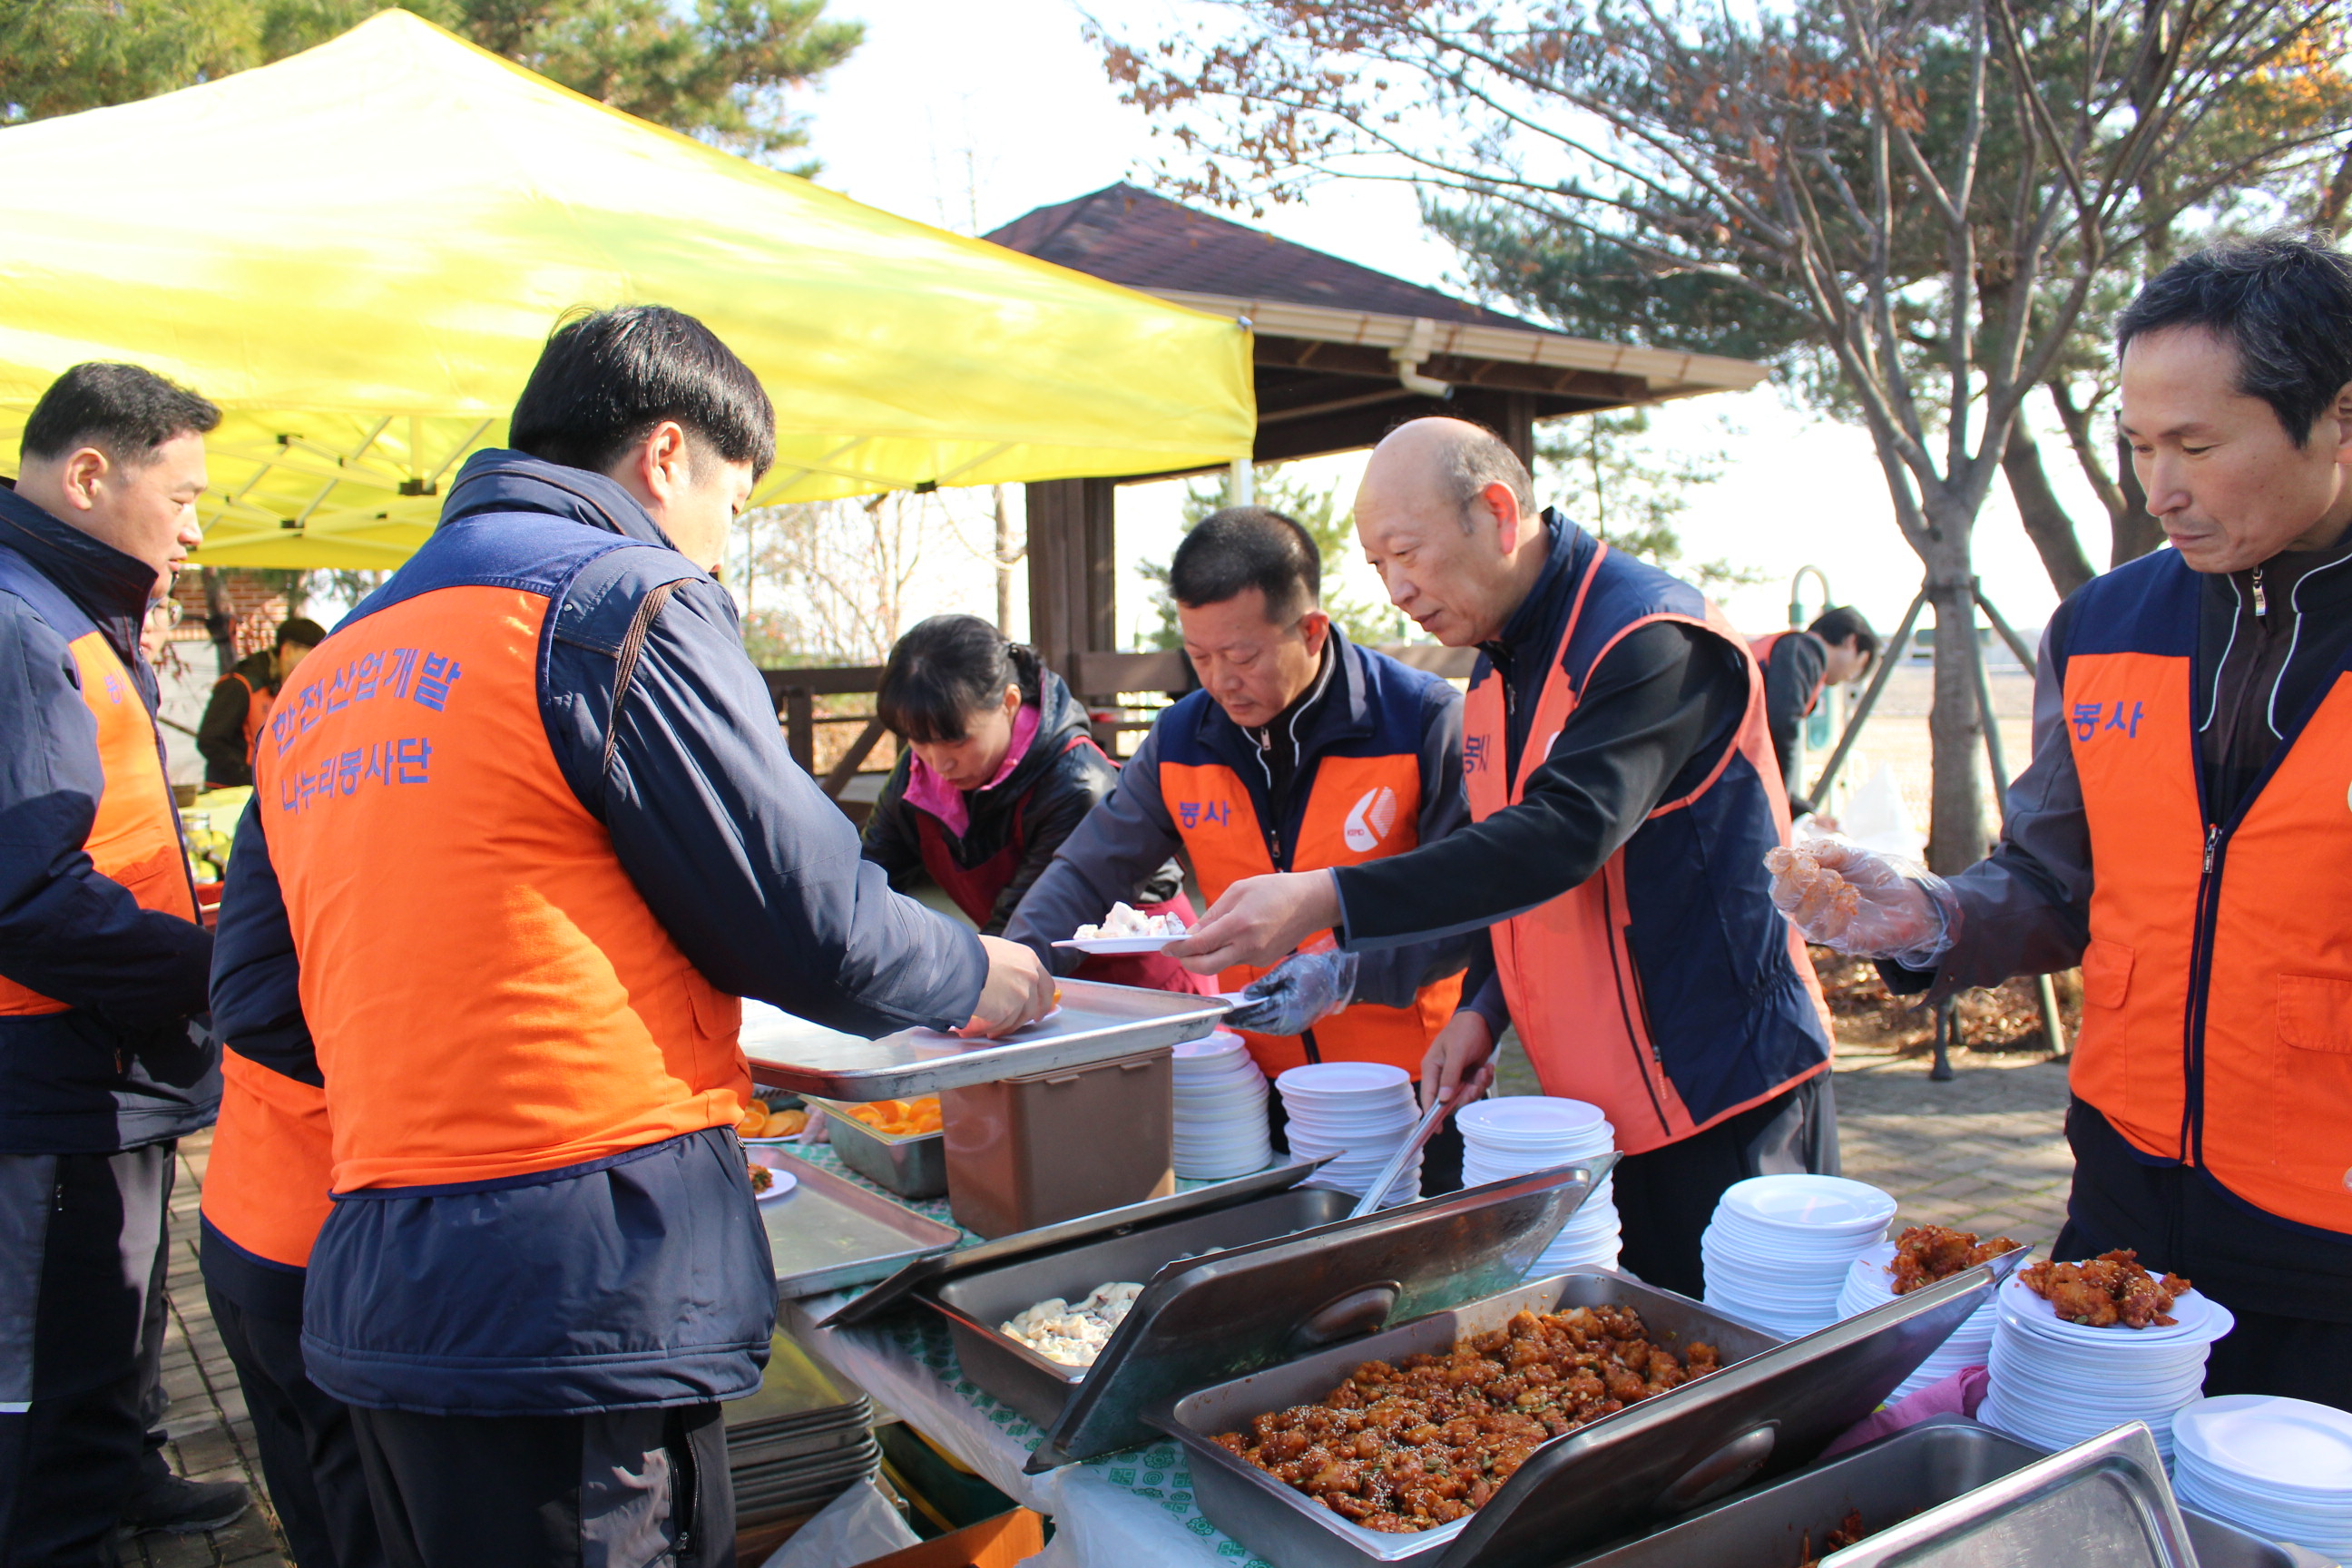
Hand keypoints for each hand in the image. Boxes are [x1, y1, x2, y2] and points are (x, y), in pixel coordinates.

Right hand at [966, 935, 1057, 1036]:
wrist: (958, 960)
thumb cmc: (970, 950)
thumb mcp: (996, 950)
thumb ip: (1008, 966)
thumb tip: (1003, 980)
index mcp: (1029, 959)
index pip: (1046, 985)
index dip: (1043, 1001)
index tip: (1039, 1012)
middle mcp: (1029, 977)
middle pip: (1032, 1007)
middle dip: (1021, 1021)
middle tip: (1009, 1028)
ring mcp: (1020, 995)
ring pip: (1013, 1020)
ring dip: (995, 1028)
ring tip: (976, 1029)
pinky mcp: (1006, 1010)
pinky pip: (995, 1025)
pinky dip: (981, 1029)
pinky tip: (967, 1029)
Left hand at [1164, 871, 1341, 974]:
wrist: (1310, 903)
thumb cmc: (1273, 890)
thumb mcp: (1238, 891)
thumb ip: (1212, 915)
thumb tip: (1191, 934)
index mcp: (1239, 924)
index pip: (1199, 945)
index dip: (1178, 949)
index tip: (1166, 948)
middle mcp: (1247, 946)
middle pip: (1206, 967)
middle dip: (1188, 962)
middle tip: (1179, 952)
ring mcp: (1257, 957)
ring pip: (1222, 963)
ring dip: (1210, 953)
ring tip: (1216, 932)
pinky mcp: (1263, 962)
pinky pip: (1237, 960)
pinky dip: (1228, 951)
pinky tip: (1239, 934)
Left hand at [1221, 951, 1359, 1034]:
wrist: (1335, 977)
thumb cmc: (1311, 969)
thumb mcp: (1286, 970)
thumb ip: (1264, 984)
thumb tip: (1245, 995)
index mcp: (1286, 1007)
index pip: (1255, 1014)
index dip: (1237, 1014)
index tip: (1224, 1011)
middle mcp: (1289, 1022)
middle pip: (1257, 1024)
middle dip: (1240, 1019)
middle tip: (1223, 1015)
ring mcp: (1293, 1026)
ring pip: (1264, 1027)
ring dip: (1249, 1022)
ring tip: (1233, 1015)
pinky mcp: (1296, 1026)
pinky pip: (1273, 1026)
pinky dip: (1260, 1021)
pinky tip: (1250, 1015)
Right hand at [1420, 1010, 1496, 1113]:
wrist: (1482, 1020)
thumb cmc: (1464, 1031)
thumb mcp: (1457, 1052)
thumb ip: (1449, 1076)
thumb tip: (1443, 1099)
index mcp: (1432, 1068)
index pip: (1429, 1096)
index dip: (1432, 1114)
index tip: (1437, 1130)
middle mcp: (1442, 1075)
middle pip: (1451, 1100)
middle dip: (1467, 1094)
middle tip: (1476, 1082)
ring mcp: (1457, 1076)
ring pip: (1466, 1095)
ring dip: (1478, 1086)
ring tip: (1484, 1070)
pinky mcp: (1470, 1075)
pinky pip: (1477, 1088)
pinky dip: (1484, 1080)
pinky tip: (1487, 1068)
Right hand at [1762, 838, 1952, 961]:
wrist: (1910, 902)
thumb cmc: (1875, 879)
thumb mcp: (1854, 858)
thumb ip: (1829, 853)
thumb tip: (1800, 852)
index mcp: (1805, 884)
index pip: (1781, 877)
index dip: (1779, 866)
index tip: (1785, 855)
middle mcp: (1807, 907)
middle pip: (1782, 900)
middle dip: (1792, 884)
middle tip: (1810, 870)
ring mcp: (1823, 926)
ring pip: (1802, 918)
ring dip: (1815, 897)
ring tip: (1835, 880)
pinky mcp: (1843, 942)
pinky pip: (1827, 933)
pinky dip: (1834, 915)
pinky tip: (1848, 900)